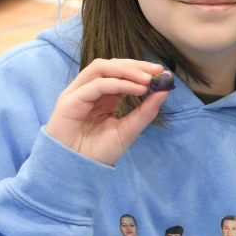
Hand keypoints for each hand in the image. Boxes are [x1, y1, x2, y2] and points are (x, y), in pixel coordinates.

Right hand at [45, 59, 169, 165]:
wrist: (78, 170)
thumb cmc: (100, 151)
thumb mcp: (129, 130)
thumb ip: (146, 111)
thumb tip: (165, 90)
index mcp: (106, 95)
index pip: (122, 73)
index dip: (142, 69)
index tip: (163, 73)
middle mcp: (92, 90)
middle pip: (113, 65)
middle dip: (137, 66)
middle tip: (157, 72)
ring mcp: (79, 92)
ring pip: (101, 68)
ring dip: (127, 70)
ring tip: (147, 79)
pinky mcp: (69, 99)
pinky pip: (96, 84)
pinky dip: (118, 83)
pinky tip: (136, 89)